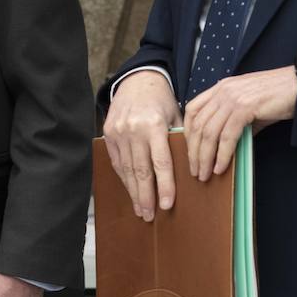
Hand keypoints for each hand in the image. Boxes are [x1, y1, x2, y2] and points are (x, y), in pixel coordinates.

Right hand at [102, 70, 182, 220]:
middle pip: (141, 171)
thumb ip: (179, 141)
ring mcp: (119, 132)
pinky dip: (125, 178)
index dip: (165, 186)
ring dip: (134, 192)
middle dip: (146, 196)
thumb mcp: (176, 115)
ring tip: (140, 210)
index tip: (168, 204)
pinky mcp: (109, 134)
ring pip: (127, 169)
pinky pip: (117, 162)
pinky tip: (131, 191)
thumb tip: (188, 169)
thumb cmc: (161, 100)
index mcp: (154, 125)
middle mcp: (134, 130)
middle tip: (150, 216)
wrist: (137, 80)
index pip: (160, 163)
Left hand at [185, 65, 296, 181]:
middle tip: (195, 170)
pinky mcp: (244, 107)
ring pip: (209, 132)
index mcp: (221, 88)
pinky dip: (222, 154)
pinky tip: (220, 167)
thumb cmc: (279, 96)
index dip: (187, 132)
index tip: (190, 151)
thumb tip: (229, 146)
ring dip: (205, 157)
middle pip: (197, 124)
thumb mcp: (251, 107)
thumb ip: (237, 122)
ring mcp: (232, 98)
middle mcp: (223, 91)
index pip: (193, 110)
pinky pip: (227, 136)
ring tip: (205, 174)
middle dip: (193, 151)